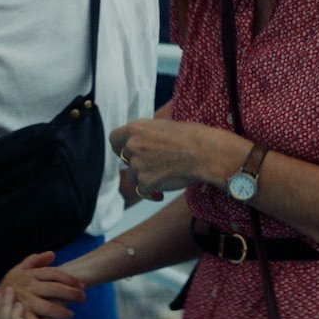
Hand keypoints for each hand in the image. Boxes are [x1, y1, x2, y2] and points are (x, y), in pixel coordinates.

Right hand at [0, 252, 85, 318]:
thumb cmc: (10, 286)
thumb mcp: (18, 269)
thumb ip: (35, 260)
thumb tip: (53, 254)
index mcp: (30, 274)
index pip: (55, 274)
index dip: (70, 279)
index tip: (82, 285)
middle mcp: (28, 286)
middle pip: (55, 288)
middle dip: (72, 293)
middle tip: (83, 298)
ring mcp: (24, 301)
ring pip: (48, 306)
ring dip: (62, 311)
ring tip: (71, 315)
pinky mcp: (20, 316)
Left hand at [110, 118, 228, 195]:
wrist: (205, 153)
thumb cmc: (191, 136)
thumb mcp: (163, 126)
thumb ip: (146, 134)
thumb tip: (140, 141)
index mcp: (135, 128)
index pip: (114, 139)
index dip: (121, 146)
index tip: (129, 151)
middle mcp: (132, 146)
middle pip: (125, 159)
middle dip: (137, 162)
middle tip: (156, 163)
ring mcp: (137, 165)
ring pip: (134, 176)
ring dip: (146, 177)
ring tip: (165, 173)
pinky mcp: (145, 183)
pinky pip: (143, 191)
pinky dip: (152, 192)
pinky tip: (163, 191)